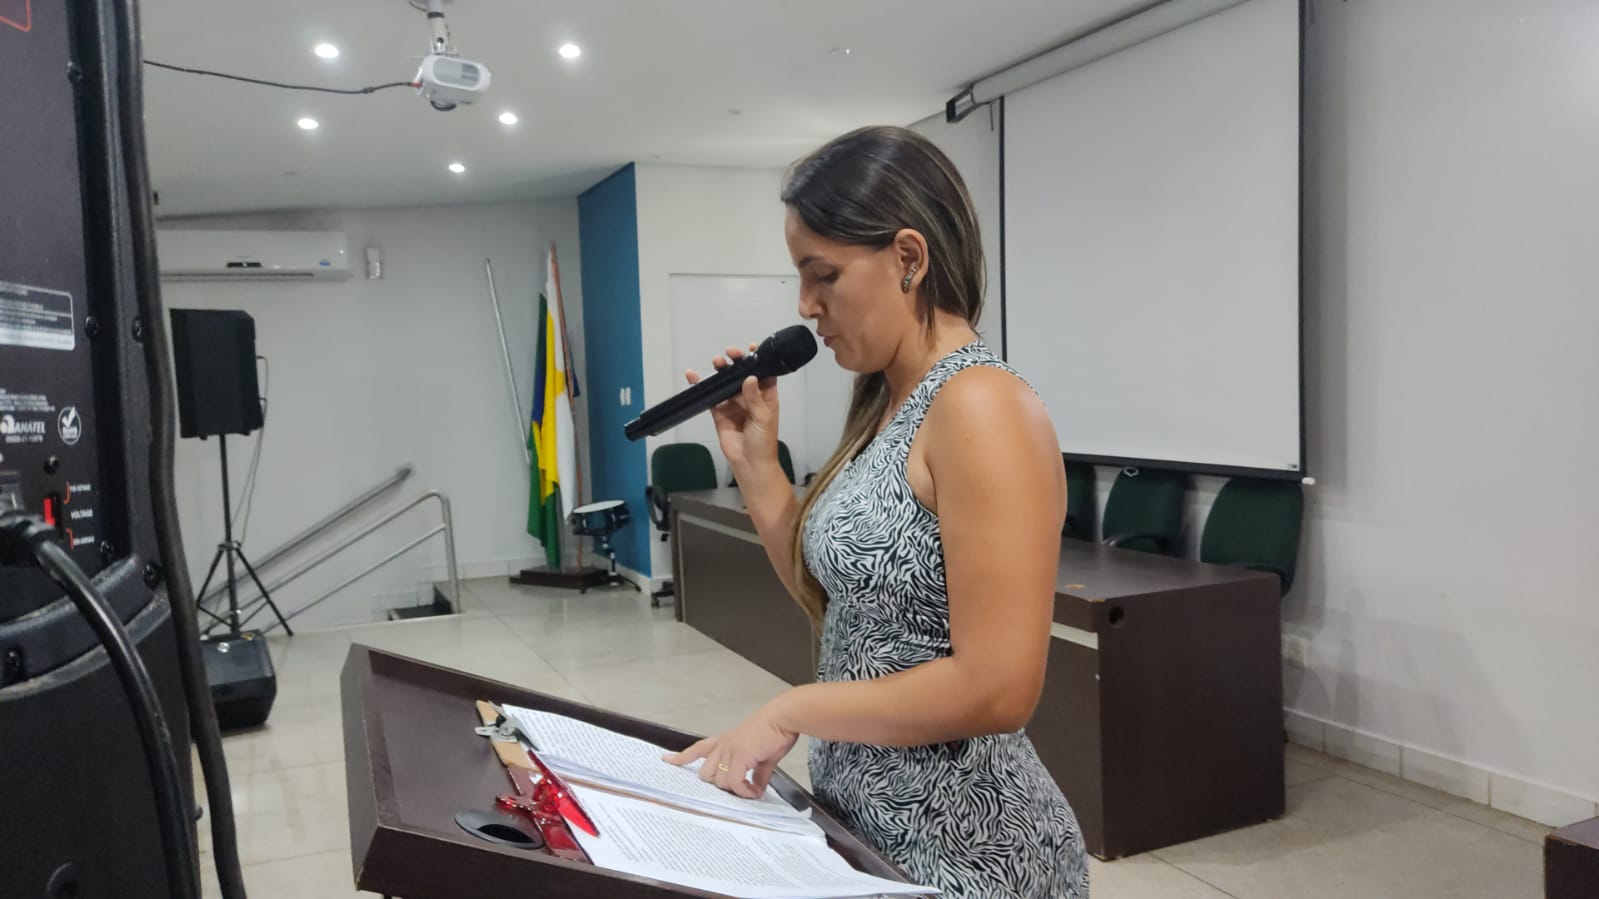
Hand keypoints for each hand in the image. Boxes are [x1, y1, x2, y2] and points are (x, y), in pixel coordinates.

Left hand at [660, 700, 798, 798]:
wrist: (783, 718)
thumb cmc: (775, 732)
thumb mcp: (763, 756)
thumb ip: (757, 773)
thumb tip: (757, 788)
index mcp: (725, 742)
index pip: (697, 749)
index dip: (681, 757)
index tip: (666, 760)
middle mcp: (723, 746)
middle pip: (705, 774)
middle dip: (719, 785)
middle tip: (739, 790)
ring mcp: (729, 750)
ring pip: (718, 781)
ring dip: (735, 790)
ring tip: (752, 791)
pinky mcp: (739, 756)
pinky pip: (734, 782)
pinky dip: (744, 791)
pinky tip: (755, 792)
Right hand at [685, 343, 779, 478]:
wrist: (750, 464)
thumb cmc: (764, 442)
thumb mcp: (763, 418)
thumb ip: (755, 398)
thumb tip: (749, 378)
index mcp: (766, 396)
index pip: (763, 373)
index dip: (758, 360)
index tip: (751, 348)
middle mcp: (750, 397)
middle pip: (742, 374)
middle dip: (736, 362)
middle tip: (730, 353)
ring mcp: (734, 404)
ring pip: (726, 382)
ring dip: (721, 371)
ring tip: (717, 361)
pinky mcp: (719, 412)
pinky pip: (711, 396)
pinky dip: (703, 386)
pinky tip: (694, 377)